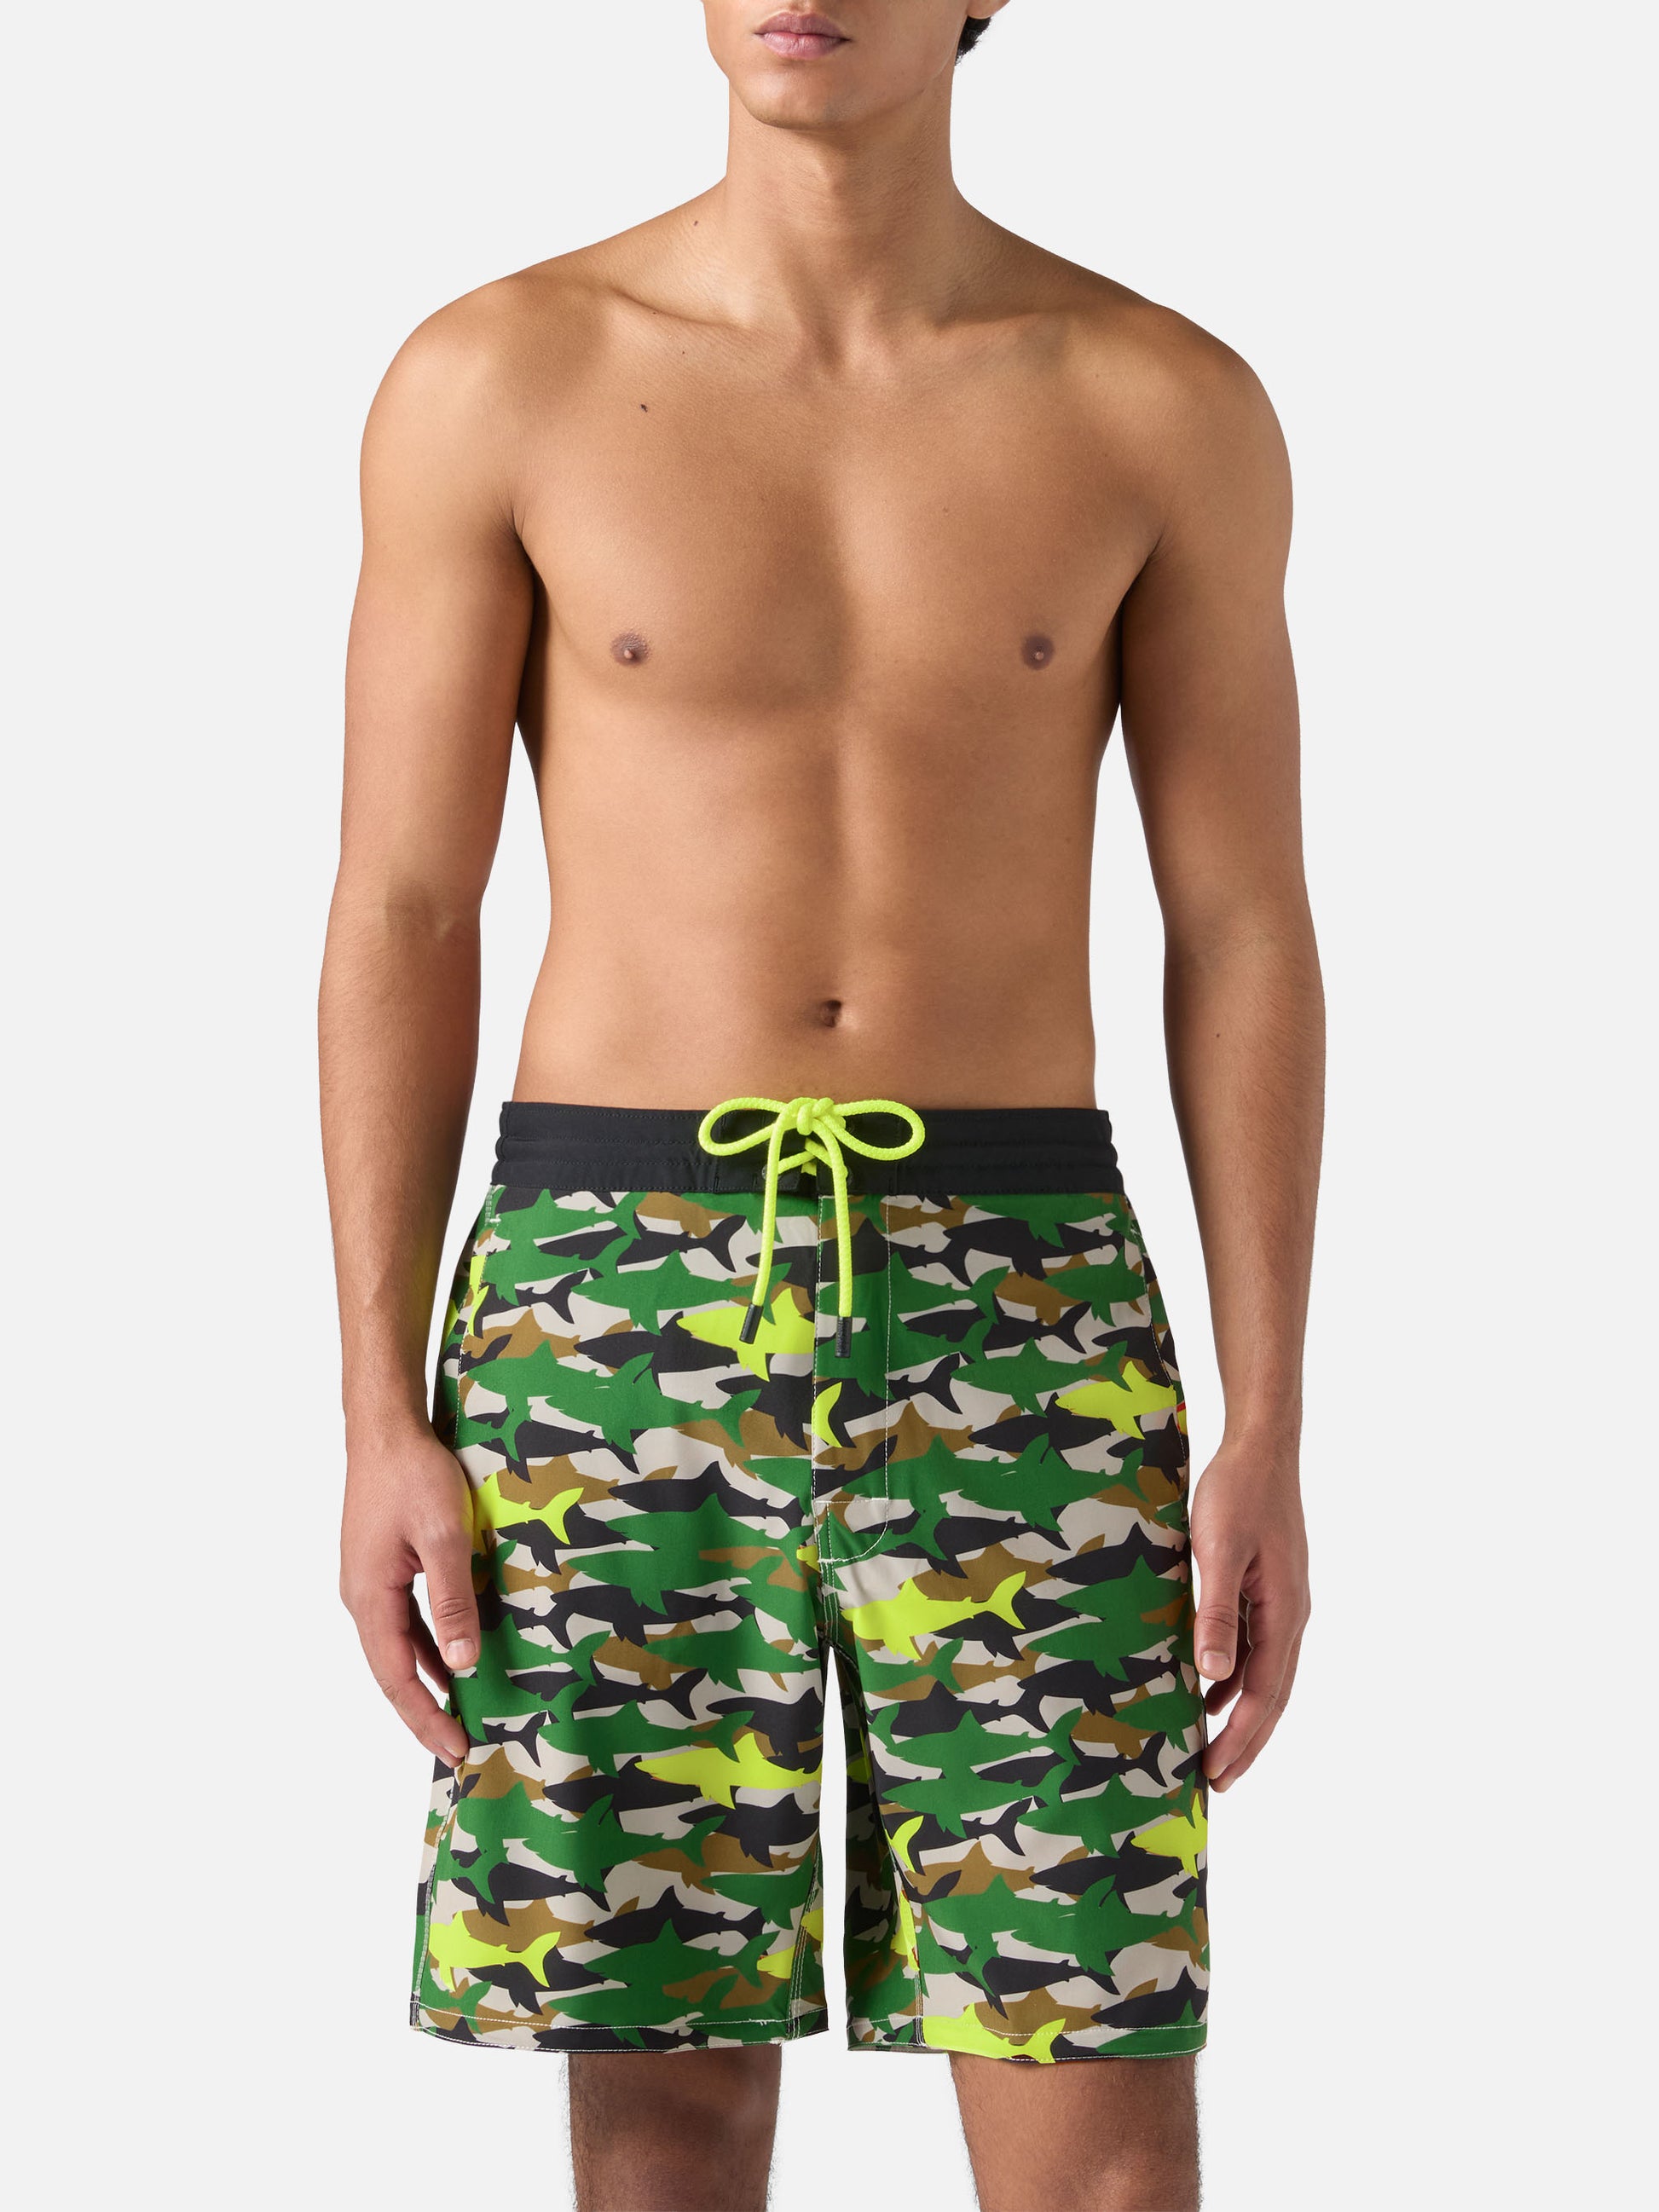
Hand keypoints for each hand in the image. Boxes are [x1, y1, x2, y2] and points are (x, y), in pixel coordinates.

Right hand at [340, 1424, 478, 1766]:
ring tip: (456, 1714)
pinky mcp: (381, 1568)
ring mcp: (368, 1583)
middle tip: (460, 1747)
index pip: (398, 1677)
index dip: (426, 1716)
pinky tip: (449, 1659)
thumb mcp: (444, 1535)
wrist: (385, 1429)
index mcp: (369, 1598)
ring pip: (397, 1648)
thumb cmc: (413, 1474)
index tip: (455, 1748)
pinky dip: (426, 1647)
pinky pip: (403, 1622)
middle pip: (392, 1672)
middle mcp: (360, 1598)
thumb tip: (461, 1663)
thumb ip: (452, 1599)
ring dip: (426, 1682)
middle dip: (424, 1712)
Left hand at [1188, 1439, 1309, 1790]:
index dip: (1241, 1737)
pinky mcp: (1267, 1589)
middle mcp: (1290, 1616)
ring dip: (1241, 1713)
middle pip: (1272, 1695)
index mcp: (1284, 1614)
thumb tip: (1213, 1674)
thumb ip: (1218, 1611)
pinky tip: (1211, 1686)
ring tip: (1213, 1747)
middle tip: (1217, 1781)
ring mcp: (1281, 1603)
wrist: (1261, 1448)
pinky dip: (1236, 1676)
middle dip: (1246, 1741)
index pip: (1265, 1694)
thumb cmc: (1237, 1493)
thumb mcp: (1220, 1550)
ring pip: (1266, 1675)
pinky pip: (1255, 1648)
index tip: (1216, 1772)